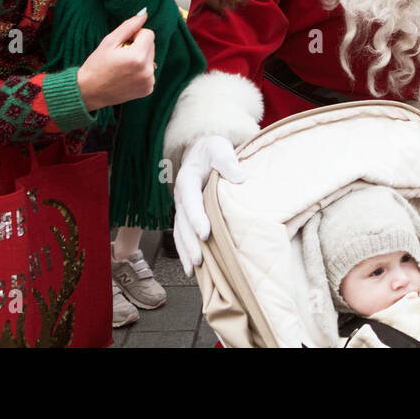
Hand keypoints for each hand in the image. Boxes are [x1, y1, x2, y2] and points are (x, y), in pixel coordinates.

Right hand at [76, 9, 154, 111]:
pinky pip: (150, 71)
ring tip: (123, 66)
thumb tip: (144, 13)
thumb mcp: (109, 41)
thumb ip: (129, 26)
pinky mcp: (148, 89)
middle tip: (121, 55)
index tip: (123, 44)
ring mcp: (149, 81)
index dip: (135, 35)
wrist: (89, 91)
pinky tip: (127, 75)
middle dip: (139, 46)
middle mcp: (147, 70)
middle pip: (151, 45)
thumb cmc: (96, 65)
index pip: (149, 33)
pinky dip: (141, 70)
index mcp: (137, 56)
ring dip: (141, 58)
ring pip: (151, 58)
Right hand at [172, 135, 246, 274]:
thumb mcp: (220, 148)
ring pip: (179, 232)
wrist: (202, 151)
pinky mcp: (187, 216)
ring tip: (192, 270)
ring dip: (185, 251)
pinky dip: (186, 251)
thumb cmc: (213, 150)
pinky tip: (192, 268)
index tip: (205, 233)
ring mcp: (182, 208)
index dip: (196, 217)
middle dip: (189, 243)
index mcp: (187, 180)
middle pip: (182, 223)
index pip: (190, 200)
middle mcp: (181, 197)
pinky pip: (183, 235)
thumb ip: (227, 161)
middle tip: (199, 260)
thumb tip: (240, 177)